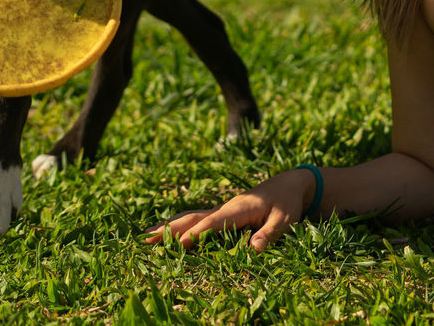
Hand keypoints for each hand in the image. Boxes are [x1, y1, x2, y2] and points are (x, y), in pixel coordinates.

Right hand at [142, 168, 313, 251]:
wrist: (289, 184)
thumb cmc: (287, 202)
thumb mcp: (285, 219)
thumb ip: (270, 233)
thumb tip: (254, 249)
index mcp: (239, 208)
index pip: (214, 223)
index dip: (197, 234)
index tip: (179, 245)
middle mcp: (225, 208)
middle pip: (193, 218)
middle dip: (170, 229)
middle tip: (145, 239)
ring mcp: (222, 211)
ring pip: (190, 218)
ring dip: (169, 227)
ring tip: (145, 237)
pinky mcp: (223, 215)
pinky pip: (197, 221)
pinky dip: (179, 226)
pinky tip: (166, 235)